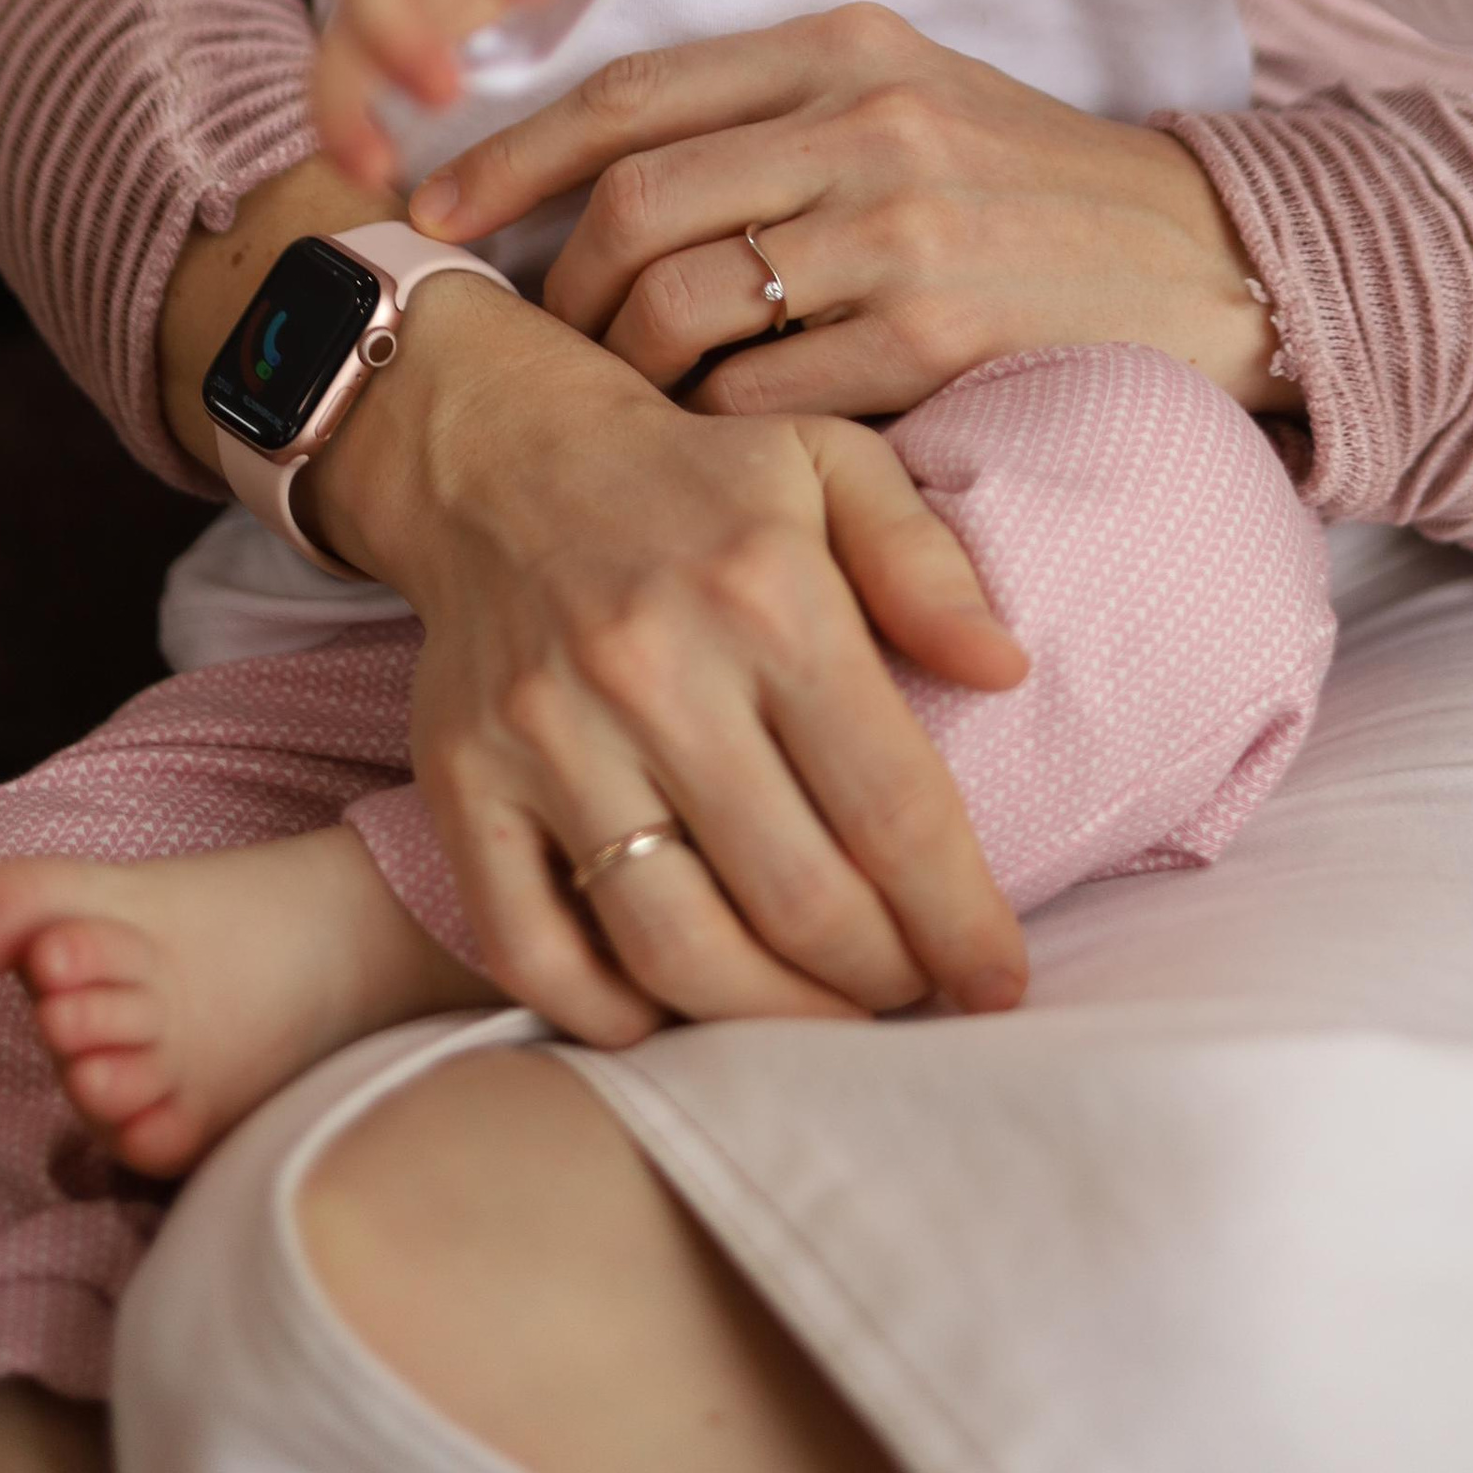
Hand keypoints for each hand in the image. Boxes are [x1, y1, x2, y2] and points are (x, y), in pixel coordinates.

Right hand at [315, 279, 1030, 1042]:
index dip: (958, 917)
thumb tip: (1007, 671)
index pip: (892, 805)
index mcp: (768, 596)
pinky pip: (531, 949)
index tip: (998, 983)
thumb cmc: (697, 478)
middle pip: (797, 899)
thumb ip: (925, 564)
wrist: (500, 453)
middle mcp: (655, 670)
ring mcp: (547, 733)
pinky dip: (608, 1017)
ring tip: (821, 1019)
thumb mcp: (832, 464)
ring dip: (768, 1020)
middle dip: (880, 981)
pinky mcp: (464, 779)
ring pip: (674, 947)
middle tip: (913, 996)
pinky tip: (676, 1016)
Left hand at [403, 5, 1293, 421]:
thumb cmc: (1036, 197)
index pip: (632, 93)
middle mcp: (865, 120)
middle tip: (534, 354)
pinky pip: (759, 397)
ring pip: (678, 306)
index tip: (435, 214)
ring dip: (622, 377)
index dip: (512, 158)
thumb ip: (776, 117)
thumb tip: (604, 181)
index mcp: (846, 46)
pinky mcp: (935, 334)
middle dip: (555, 293)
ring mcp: (901, 227)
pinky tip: (710, 457)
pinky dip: (711, 433)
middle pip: (633, 207)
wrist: (1215, 267)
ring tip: (617, 416)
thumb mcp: (913, 102)